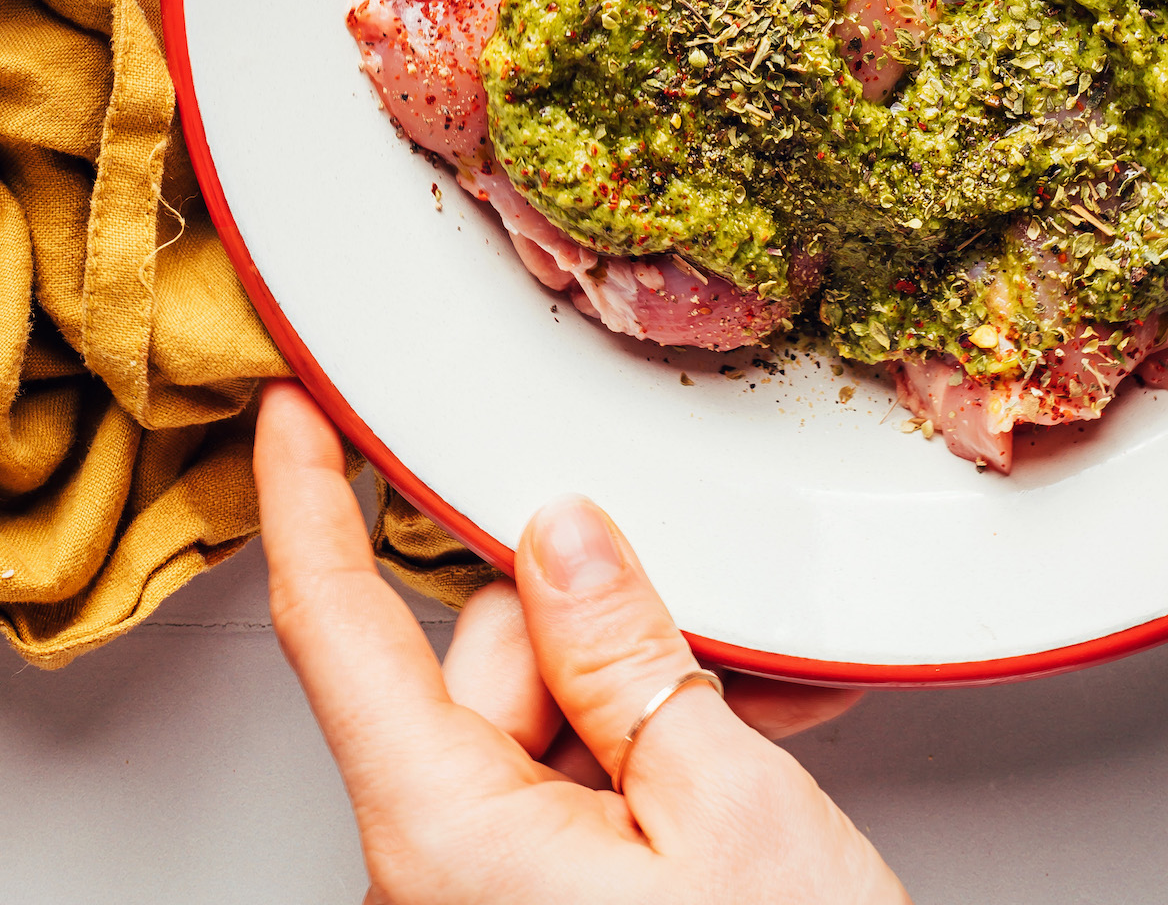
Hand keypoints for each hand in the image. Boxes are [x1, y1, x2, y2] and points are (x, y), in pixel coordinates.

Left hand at [254, 381, 909, 904]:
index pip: (336, 630)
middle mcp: (442, 876)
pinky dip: (657, 753)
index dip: (307, 502)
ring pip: (544, 719)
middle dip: (600, 616)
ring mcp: (491, 899)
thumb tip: (562, 535)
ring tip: (771, 704)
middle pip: (485, 662)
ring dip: (651, 689)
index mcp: (445, 840)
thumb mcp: (726, 811)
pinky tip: (752, 741)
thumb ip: (628, 656)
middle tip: (717, 612)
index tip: (294, 412)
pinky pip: (577, 787)